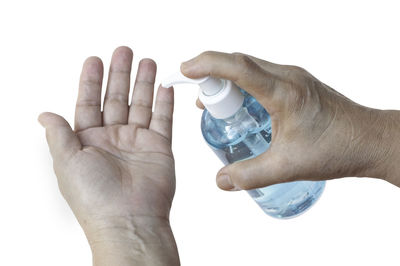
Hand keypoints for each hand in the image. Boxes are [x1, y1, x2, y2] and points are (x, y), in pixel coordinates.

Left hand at [39, 47, 178, 265]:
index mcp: (88, 141)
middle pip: (116, 98)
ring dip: (143, 83)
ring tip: (146, 62)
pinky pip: (163, 119)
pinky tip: (164, 86)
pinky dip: (164, 102)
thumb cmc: (94, 197)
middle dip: (119, 74)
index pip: (88, 103)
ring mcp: (137, 142)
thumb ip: (58, 135)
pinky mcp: (159, 148)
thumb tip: (44, 114)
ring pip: (140, 104)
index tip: (94, 60)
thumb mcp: (66, 162)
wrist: (128, 220)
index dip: (91, 81)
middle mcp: (113, 139)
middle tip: (123, 52)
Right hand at [181, 51, 399, 190]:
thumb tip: (222, 181)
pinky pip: (261, 75)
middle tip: (198, 97)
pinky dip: (243, 84)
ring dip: (227, 79)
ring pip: (250, 67)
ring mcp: (293, 78)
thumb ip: (250, 175)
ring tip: (215, 104)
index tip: (186, 70)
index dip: (208, 64)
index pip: (238, 67)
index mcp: (284, 91)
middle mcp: (288, 77)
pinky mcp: (296, 84)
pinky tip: (240, 107)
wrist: (369, 140)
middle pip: (240, 62)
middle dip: (212, 73)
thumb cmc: (337, 148)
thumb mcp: (288, 166)